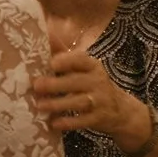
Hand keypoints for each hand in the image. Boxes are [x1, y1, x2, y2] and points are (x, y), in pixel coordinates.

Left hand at [30, 50, 147, 148]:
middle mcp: (98, 81)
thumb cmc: (92, 84)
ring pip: (79, 102)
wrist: (121, 111)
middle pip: (76, 81)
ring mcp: (100, 101)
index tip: (51, 63)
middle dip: (56, 84)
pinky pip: (83, 121)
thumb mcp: (83, 70)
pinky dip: (68, 122)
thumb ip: (63, 56)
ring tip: (39, 105)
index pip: (81, 60)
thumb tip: (45, 33)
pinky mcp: (99, 119)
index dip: (67, 61)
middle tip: (36, 86)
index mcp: (92, 66)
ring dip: (58, 104)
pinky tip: (53, 123)